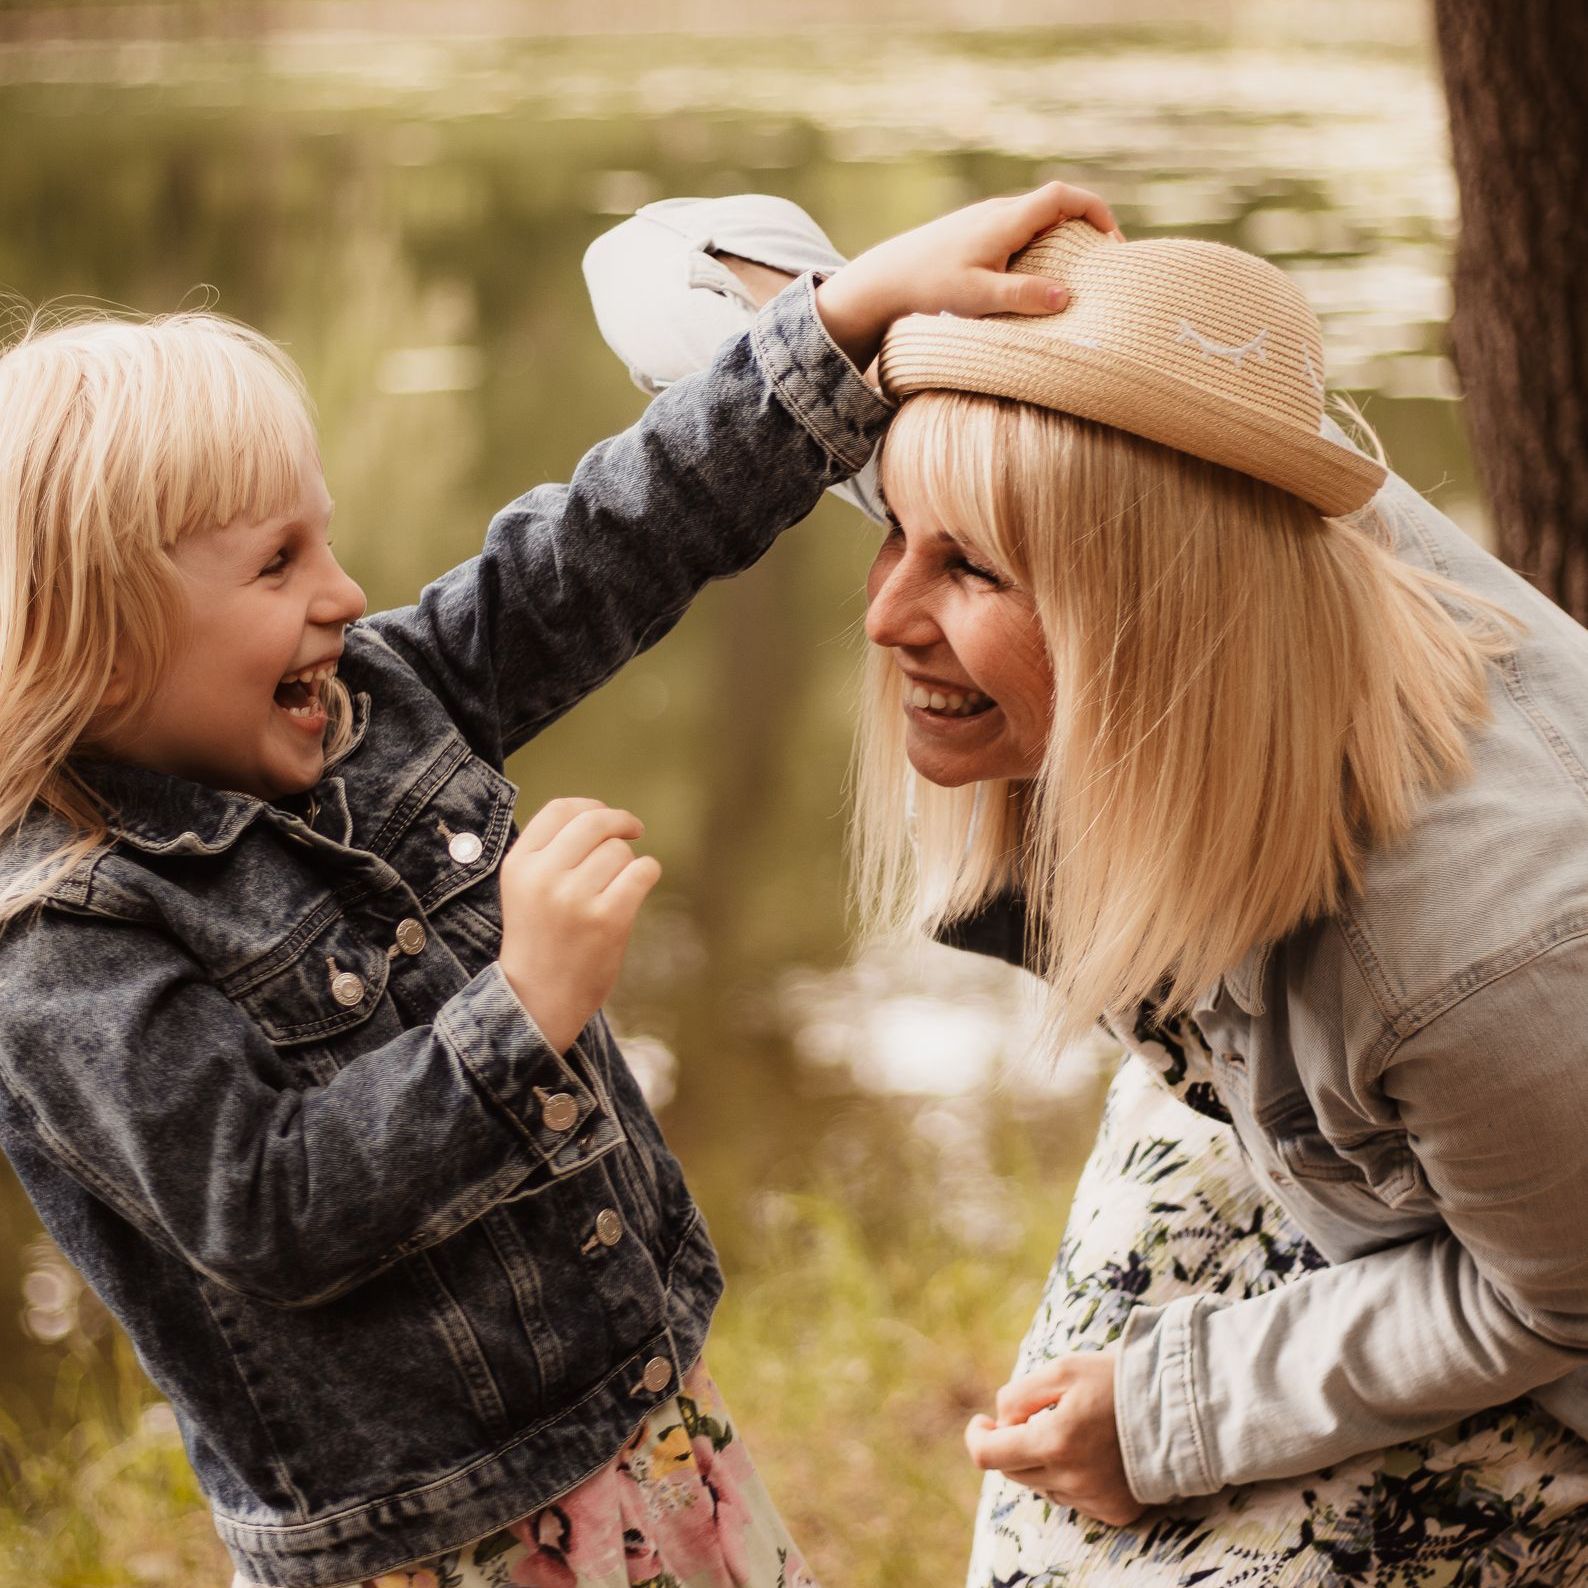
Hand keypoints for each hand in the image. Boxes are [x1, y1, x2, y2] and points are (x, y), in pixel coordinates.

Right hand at [496, 797, 660, 1053]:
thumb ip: (549, 851)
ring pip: (620, 851)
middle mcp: (544, 876)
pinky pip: (642, 871)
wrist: (538, 1001)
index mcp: (519, 864)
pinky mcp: (608, 918)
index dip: (590, 806)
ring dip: (627, 863)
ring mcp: (576, 898)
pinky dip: (647, 873)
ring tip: (614, 888)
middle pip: (595, 822)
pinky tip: (637, 887)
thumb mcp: (525, 888)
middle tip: (634, 829)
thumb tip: (598, 813)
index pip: (559, 810)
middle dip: (620, 821)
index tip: (606, 814)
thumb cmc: (538, 940)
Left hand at [813, 181, 1121, 369]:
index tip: (1113, 241)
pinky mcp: (974, 235)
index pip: (1063, 197)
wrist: (882, 279)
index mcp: (1005, 221)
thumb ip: (1021, 294)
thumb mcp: (976, 297)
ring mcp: (985, 221)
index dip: (1095, 210)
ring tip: (1076, 275)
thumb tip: (1065, 296)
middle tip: (1102, 265)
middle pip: (1055, 206)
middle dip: (1085, 228)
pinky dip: (1038, 248)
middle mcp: (998, 213)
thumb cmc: (927, 288)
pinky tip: (1036, 278)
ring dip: (1061, 240)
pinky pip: (1018, 232)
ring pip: (1036, 220)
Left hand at [964, 1350, 1144, 1527]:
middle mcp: (1070, 1480)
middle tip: (1028, 1417)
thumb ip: (1019, 1395)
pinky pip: (1072, 1500)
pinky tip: (1090, 1453)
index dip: (978, 1436)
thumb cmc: (1116, 1380)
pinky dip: (1069, 1478)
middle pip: (1012, 1471)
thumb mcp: (1061, 1369)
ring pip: (1041, 1486)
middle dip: (1010, 1443)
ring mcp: (1094, 1501)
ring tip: (1068, 1430)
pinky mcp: (1114, 1511)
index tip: (982, 1421)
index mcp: (1053, 1443)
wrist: (1178, 1406)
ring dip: (1041, 1461)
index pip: (988, 1456)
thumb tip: (1000, 1421)